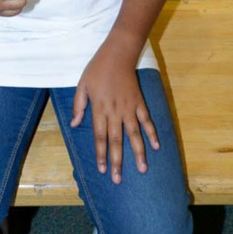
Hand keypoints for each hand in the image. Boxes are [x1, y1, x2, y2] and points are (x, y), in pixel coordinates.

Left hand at [71, 44, 159, 183]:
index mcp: (100, 108)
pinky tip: (156, 146)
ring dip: (138, 153)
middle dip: (117, 161)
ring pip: (134, 134)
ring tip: (143, 169)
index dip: (101, 154)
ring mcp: (129, 108)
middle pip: (116, 141)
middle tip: (118, 180)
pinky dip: (151, 133)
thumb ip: (79, 105)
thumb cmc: (97, 69)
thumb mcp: (82, 85)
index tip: (103, 170)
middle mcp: (115, 111)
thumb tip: (75, 125)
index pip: (100, 136)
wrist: (118, 53)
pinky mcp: (139, 102)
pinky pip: (146, 120)